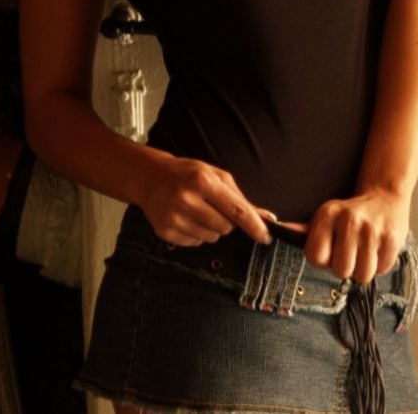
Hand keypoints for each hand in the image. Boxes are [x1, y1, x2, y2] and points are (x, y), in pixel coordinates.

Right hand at [135, 148, 274, 246]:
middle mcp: (187, 199)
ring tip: (197, 210)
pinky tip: (186, 218)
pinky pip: (195, 243)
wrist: (150, 177)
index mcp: (203, 181)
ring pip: (211, 238)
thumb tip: (267, 217)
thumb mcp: (215, 175)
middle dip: (226, 221)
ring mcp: (174, 217)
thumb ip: (240, 197)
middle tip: (213, 207)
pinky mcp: (165, 231)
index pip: (236, 210)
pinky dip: (196, 234)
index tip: (265, 237)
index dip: (254, 225)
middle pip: (225, 227)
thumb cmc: (187, 174)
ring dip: (211, 228)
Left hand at [303, 187, 410, 283]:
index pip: (315, 257)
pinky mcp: (392, 238)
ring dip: (364, 269)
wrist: (385, 197)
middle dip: (346, 267)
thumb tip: (274, 228)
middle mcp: (349, 220)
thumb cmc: (350, 213)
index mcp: (328, 214)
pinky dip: (380, 264)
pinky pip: (382, 270)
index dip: (323, 260)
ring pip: (363, 275)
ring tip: (364, 251)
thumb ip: (302, 230)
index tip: (331, 250)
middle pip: (341, 271)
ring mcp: (372, 229)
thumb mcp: (325, 217)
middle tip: (350, 252)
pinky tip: (377, 248)